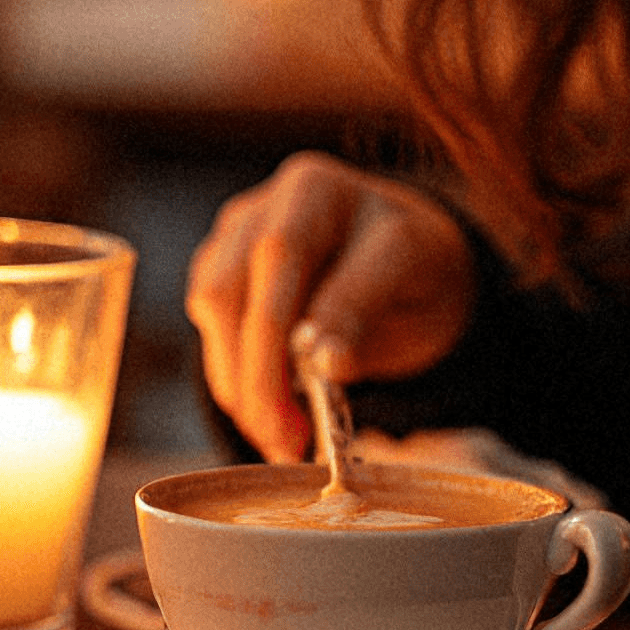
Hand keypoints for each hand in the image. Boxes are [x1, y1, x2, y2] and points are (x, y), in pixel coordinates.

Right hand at [185, 152, 477, 462]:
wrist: (387, 255)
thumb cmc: (407, 282)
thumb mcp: (422, 306)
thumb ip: (371, 323)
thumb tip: (324, 364)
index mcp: (376, 203)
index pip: (364, 251)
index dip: (342, 310)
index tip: (332, 370)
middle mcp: (308, 192)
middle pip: (274, 262)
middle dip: (267, 363)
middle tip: (283, 437)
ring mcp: (256, 215)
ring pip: (222, 290)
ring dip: (237, 375)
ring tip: (273, 434)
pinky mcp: (222, 248)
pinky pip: (208, 308)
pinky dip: (226, 367)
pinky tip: (257, 404)